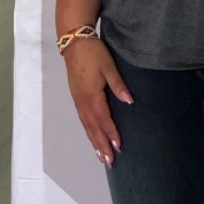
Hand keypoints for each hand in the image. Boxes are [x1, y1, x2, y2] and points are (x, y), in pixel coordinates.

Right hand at [63, 39, 132, 167]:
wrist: (73, 42)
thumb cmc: (93, 53)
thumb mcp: (109, 67)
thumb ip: (118, 85)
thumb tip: (130, 101)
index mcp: (92, 95)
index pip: (103, 119)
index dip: (111, 134)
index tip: (119, 147)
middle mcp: (83, 101)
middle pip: (93, 128)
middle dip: (101, 145)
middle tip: (109, 162)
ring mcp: (78, 100)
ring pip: (86, 126)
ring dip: (94, 141)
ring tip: (101, 156)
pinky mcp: (76, 97)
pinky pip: (83, 119)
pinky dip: (88, 131)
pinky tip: (92, 136)